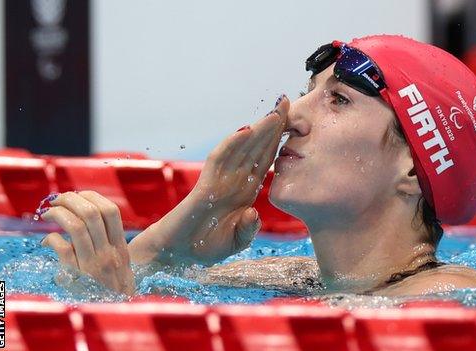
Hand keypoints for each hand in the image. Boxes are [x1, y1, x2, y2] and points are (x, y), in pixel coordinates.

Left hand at [40, 191, 134, 295]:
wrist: (114, 315)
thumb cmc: (114, 289)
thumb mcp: (122, 265)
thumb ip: (110, 244)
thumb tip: (86, 221)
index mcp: (120, 247)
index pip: (111, 212)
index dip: (92, 197)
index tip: (79, 195)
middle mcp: (108, 253)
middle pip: (91, 213)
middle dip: (71, 199)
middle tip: (59, 199)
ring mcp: (92, 264)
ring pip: (76, 226)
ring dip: (58, 213)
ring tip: (49, 213)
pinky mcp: (75, 275)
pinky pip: (61, 247)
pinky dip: (50, 238)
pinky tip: (47, 241)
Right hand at [128, 96, 288, 265]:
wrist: (180, 255)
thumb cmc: (207, 246)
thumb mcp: (237, 241)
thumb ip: (248, 229)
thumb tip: (253, 212)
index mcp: (246, 191)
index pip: (264, 160)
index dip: (278, 141)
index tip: (294, 123)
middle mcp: (235, 180)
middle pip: (256, 147)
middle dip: (272, 125)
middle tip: (287, 101)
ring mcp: (220, 180)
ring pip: (241, 148)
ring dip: (257, 129)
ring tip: (274, 111)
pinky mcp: (205, 185)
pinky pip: (220, 159)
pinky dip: (232, 144)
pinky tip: (246, 130)